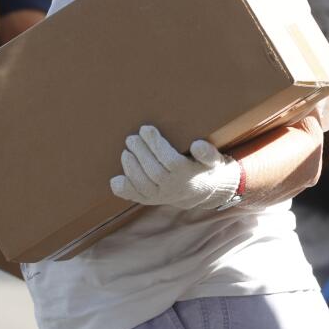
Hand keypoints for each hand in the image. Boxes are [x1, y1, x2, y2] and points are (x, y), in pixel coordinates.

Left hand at [109, 126, 241, 210]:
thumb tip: (197, 145)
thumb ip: (208, 153)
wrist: (197, 191)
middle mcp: (173, 187)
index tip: (145, 129)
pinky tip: (116, 179)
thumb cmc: (202, 168)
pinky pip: (135, 196)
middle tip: (132, 138)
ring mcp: (160, 196)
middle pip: (153, 171)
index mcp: (187, 175)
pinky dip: (123, 189)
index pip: (169, 160)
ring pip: (142, 184)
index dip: (156, 144)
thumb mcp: (212, 160)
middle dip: (140, 152)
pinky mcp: (149, 199)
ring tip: (126, 151)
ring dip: (131, 167)